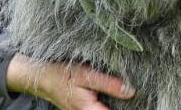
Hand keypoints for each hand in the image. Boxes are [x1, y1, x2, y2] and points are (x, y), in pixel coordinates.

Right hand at [6, 54, 134, 109]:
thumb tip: (130, 91)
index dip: (128, 107)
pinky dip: (109, 101)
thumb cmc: (62, 74)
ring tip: (124, 90)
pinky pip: (101, 108)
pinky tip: (114, 91)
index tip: (138, 98)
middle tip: (131, 91)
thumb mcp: (86, 74)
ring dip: (116, 103)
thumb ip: (108, 84)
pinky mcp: (86, 109)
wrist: (42, 77)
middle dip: (123, 103)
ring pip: (107, 109)